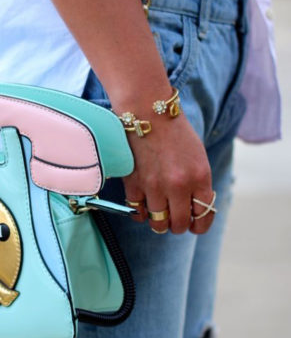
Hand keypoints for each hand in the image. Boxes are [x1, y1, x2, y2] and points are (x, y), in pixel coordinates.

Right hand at [121, 113, 214, 234]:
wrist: (148, 112)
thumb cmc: (175, 132)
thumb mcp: (198, 157)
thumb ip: (198, 184)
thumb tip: (194, 209)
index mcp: (200, 177)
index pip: (203, 215)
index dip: (200, 224)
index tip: (195, 225)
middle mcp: (179, 185)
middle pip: (180, 225)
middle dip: (179, 225)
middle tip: (175, 219)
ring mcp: (154, 186)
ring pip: (158, 224)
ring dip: (160, 222)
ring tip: (159, 213)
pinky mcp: (134, 184)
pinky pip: (137, 212)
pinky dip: (141, 214)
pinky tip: (143, 207)